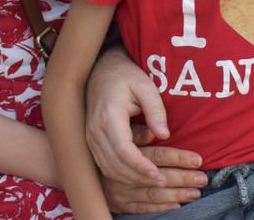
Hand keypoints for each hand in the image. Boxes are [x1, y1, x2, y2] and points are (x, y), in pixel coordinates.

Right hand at [85, 46, 202, 184]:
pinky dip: (120, 174)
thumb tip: (163, 135)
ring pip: (107, 168)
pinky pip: (104, 165)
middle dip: (138, 177)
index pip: (123, 150)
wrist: (102, 71)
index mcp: (109, 117)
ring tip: (153, 182)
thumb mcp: (145, 86)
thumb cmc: (126, 77)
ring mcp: (90, 138)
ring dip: (130, 179)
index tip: (158, 174)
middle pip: (114, 164)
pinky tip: (139, 176)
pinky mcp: (91, 142)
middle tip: (162, 182)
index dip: (140, 165)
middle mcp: (95, 131)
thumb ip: (155, 109)